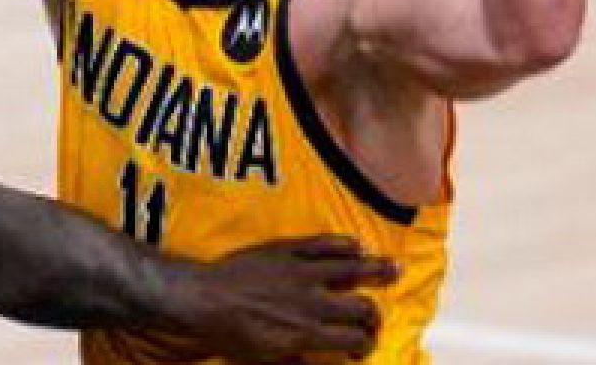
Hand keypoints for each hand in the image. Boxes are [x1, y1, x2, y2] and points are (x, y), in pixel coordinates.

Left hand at [174, 235, 396, 362]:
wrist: (202, 299)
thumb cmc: (230, 335)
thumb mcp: (264, 360)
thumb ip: (296, 362)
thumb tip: (317, 363)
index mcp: (307, 333)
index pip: (354, 339)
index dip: (365, 345)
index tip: (362, 347)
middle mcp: (311, 303)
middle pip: (360, 307)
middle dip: (374, 315)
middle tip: (374, 317)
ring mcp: (301, 272)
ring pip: (351, 268)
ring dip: (376, 270)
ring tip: (394, 268)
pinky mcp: (286, 250)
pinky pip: (323, 243)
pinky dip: (343, 244)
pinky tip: (356, 246)